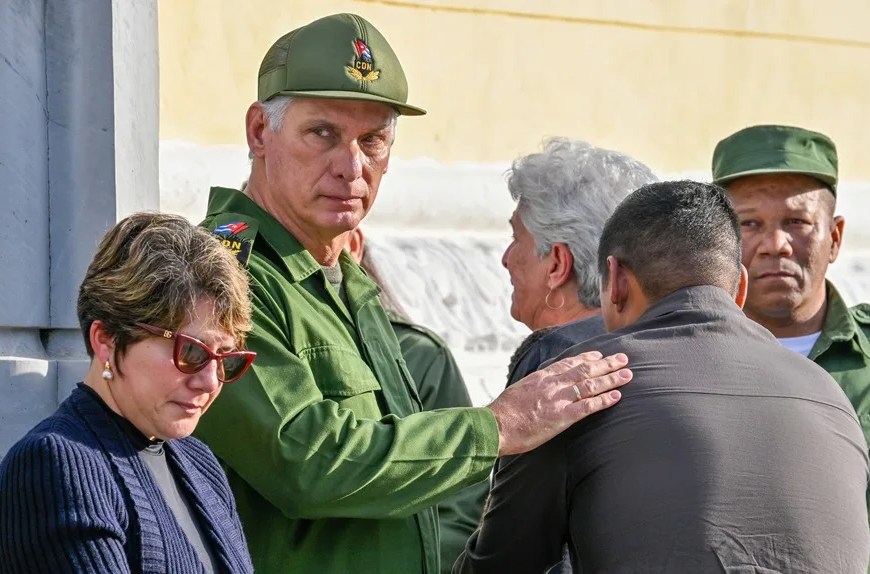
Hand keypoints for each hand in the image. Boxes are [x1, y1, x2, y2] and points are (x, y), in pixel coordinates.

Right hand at [488, 351, 630, 455]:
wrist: (496, 425)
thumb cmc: (503, 412)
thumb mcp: (518, 390)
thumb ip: (533, 386)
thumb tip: (538, 387)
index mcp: (541, 377)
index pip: (569, 363)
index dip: (587, 358)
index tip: (599, 354)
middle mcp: (553, 384)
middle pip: (585, 370)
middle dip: (606, 364)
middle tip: (623, 359)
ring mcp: (559, 399)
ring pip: (591, 385)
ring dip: (611, 379)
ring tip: (627, 375)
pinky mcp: (562, 417)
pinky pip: (588, 406)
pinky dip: (604, 400)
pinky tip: (617, 396)